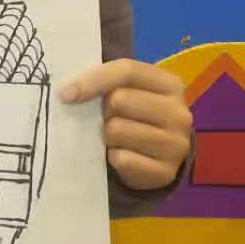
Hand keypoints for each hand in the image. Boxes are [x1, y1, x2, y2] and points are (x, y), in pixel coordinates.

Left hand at [60, 59, 192, 190]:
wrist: (156, 158)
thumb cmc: (135, 115)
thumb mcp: (127, 91)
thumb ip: (106, 81)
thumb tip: (67, 92)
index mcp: (170, 85)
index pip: (127, 70)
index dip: (93, 79)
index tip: (65, 93)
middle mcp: (179, 113)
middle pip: (120, 100)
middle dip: (104, 111)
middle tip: (109, 118)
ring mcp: (176, 145)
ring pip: (117, 130)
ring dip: (107, 135)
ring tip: (117, 138)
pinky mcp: (166, 173)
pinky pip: (122, 159)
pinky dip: (113, 158)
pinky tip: (121, 156)